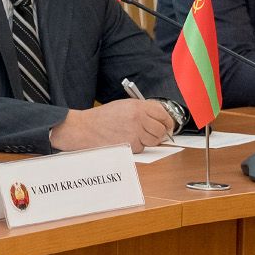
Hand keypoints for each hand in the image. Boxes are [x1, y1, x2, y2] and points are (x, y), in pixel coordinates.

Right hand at [48, 99, 173, 153]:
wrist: (85, 128)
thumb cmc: (103, 117)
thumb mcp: (123, 105)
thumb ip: (142, 109)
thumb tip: (159, 118)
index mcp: (137, 106)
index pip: (162, 113)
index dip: (168, 121)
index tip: (168, 126)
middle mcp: (138, 118)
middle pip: (161, 130)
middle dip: (160, 134)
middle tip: (155, 135)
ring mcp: (134, 133)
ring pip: (153, 141)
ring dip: (148, 141)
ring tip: (136, 136)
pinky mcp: (130, 145)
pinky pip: (142, 149)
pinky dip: (137, 147)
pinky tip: (126, 140)